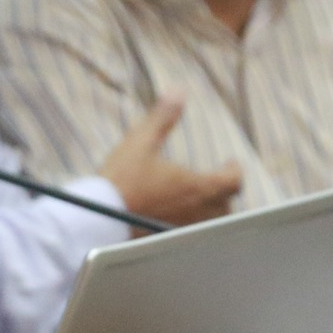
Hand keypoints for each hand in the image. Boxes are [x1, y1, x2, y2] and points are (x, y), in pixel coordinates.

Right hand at [98, 93, 241, 229]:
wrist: (98, 218)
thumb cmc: (122, 179)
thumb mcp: (140, 142)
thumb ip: (163, 117)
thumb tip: (178, 90)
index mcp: (198, 187)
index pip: (233, 182)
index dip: (234, 171)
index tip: (229, 163)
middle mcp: (198, 212)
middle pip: (225, 206)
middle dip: (222, 193)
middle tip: (214, 182)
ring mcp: (183, 230)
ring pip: (210, 224)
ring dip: (209, 211)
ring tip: (197, 201)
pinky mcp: (167, 241)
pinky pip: (190, 234)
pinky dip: (190, 225)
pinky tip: (174, 218)